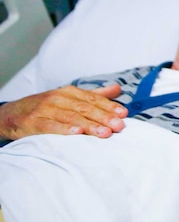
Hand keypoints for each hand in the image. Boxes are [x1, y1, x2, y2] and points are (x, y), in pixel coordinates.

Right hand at [0, 85, 127, 140]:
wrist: (11, 114)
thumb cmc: (45, 107)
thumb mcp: (69, 98)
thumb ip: (94, 94)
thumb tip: (118, 89)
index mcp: (69, 92)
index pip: (93, 99)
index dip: (109, 106)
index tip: (123, 114)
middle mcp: (58, 99)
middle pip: (85, 108)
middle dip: (104, 117)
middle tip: (119, 126)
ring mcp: (45, 110)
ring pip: (71, 117)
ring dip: (89, 125)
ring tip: (104, 133)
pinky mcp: (33, 122)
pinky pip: (50, 127)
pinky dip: (64, 130)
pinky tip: (77, 133)